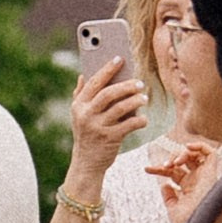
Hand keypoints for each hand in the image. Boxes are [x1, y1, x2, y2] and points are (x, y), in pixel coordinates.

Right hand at [64, 56, 147, 188]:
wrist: (86, 164)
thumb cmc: (87, 135)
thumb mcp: (78, 116)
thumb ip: (79, 95)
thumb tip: (82, 76)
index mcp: (78, 106)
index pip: (94, 83)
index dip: (107, 69)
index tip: (120, 59)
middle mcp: (86, 115)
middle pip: (108, 94)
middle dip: (126, 85)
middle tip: (139, 83)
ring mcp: (97, 127)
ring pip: (121, 108)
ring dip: (136, 101)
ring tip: (144, 98)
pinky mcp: (109, 139)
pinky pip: (129, 125)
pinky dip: (139, 121)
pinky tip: (143, 119)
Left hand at [146, 135, 213, 212]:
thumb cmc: (186, 222)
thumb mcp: (173, 209)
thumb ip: (169, 197)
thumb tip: (165, 185)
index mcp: (188, 189)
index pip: (173, 172)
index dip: (159, 169)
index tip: (147, 169)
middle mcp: (197, 181)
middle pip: (184, 162)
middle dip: (171, 159)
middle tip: (164, 166)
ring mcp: (204, 176)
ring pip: (196, 155)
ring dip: (182, 154)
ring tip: (174, 163)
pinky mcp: (212, 172)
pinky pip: (211, 153)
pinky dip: (200, 146)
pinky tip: (187, 147)